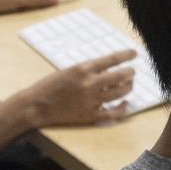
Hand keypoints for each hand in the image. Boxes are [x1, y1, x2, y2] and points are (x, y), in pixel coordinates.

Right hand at [20, 50, 135, 127]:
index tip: (134, 53)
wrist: (36, 106)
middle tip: (132, 72)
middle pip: (120, 76)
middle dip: (130, 72)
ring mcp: (91, 100)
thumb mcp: (69, 70)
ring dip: (129, 87)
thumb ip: (88, 70)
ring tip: (129, 84)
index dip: (126, 55)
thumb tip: (109, 68)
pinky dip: (123, 108)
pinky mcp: (90, 116)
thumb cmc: (50, 86)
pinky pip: (114, 113)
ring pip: (120, 93)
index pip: (112, 59)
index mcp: (83, 69)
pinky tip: (126, 104)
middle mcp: (90, 83)